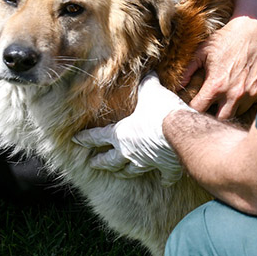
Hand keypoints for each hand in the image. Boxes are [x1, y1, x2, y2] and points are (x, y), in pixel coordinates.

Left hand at [73, 73, 192, 184]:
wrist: (181, 132)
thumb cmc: (160, 112)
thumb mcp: (150, 92)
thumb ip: (147, 84)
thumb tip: (148, 73)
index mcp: (121, 134)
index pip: (98, 136)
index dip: (86, 138)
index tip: (75, 140)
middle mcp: (130, 151)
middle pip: (110, 161)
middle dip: (100, 162)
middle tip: (92, 164)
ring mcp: (147, 162)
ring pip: (131, 171)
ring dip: (124, 172)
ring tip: (120, 174)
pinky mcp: (166, 167)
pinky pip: (164, 176)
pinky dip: (164, 179)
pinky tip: (165, 182)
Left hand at [184, 16, 256, 118]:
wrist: (254, 30)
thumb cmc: (227, 39)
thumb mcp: (203, 51)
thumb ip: (189, 70)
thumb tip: (179, 85)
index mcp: (217, 84)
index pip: (199, 109)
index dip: (193, 109)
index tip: (193, 104)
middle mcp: (234, 93)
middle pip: (220, 120)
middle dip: (213, 115)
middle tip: (209, 106)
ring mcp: (249, 94)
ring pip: (236, 114)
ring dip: (229, 109)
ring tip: (224, 99)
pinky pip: (250, 106)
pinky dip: (243, 102)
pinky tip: (239, 92)